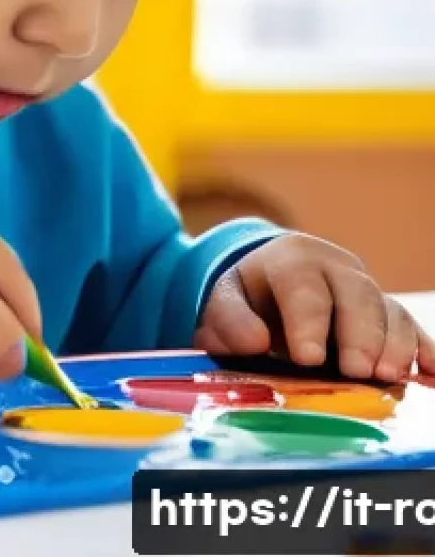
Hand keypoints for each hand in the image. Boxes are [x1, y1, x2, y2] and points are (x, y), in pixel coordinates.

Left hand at [194, 234, 434, 382]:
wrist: (264, 283)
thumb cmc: (242, 296)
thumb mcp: (223, 300)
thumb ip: (229, 317)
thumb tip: (254, 340)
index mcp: (292, 259)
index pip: (303, 287)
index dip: (308, 322)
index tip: (308, 358)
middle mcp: (335, 268)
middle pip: (356, 294)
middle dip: (360, 333)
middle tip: (358, 370)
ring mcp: (364, 289)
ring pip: (388, 309)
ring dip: (394, 344)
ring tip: (389, 377)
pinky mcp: (384, 314)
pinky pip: (409, 326)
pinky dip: (423, 347)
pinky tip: (431, 372)